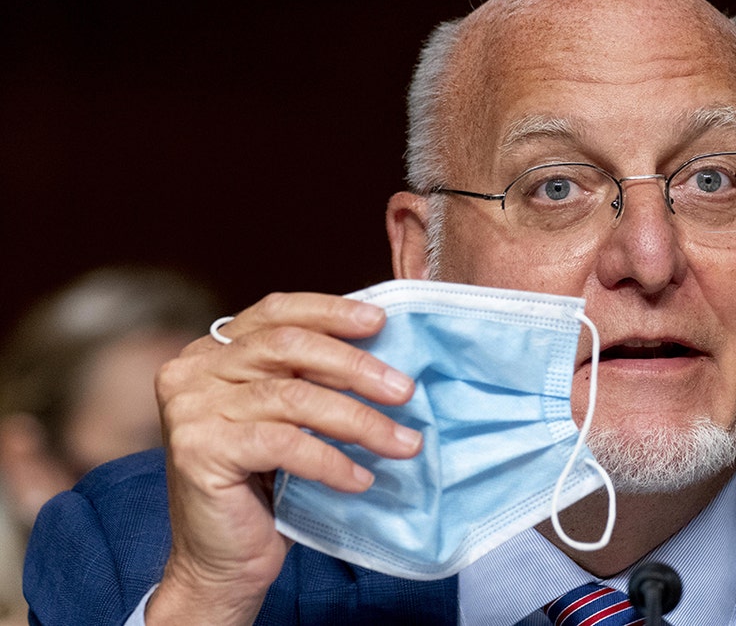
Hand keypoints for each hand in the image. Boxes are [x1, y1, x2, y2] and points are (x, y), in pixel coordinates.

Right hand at [147, 293, 422, 624]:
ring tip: (403, 442)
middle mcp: (192, 372)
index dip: (330, 312)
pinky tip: (361, 478)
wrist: (223, 562)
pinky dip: (331, 460)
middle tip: (405, 390)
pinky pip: (284, 443)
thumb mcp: (290, 419)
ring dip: (359, 420)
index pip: (275, 313)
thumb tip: (385, 355)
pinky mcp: (199, 450)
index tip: (380, 322)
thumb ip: (312, 379)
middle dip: (355, 366)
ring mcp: (190, 409)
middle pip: (288, 347)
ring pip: (293, 398)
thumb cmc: (266, 488)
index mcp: (212, 352)